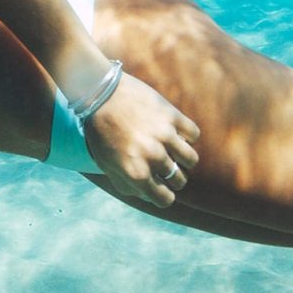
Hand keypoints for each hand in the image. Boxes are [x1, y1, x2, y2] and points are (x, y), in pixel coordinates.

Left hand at [83, 72, 200, 206]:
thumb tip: (148, 196)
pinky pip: (193, 134)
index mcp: (135, 173)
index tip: (163, 189)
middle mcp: (153, 157)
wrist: (99, 93)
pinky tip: (176, 133)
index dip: (164, 196)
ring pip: (191, 159)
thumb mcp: (106, 164)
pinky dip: (187, 135)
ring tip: (174, 152)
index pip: (164, 199)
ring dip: (184, 159)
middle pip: (179, 181)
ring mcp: (164, 136)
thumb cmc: (100, 131)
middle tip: (167, 169)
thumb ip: (126, 184)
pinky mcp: (172, 116)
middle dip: (174, 179)